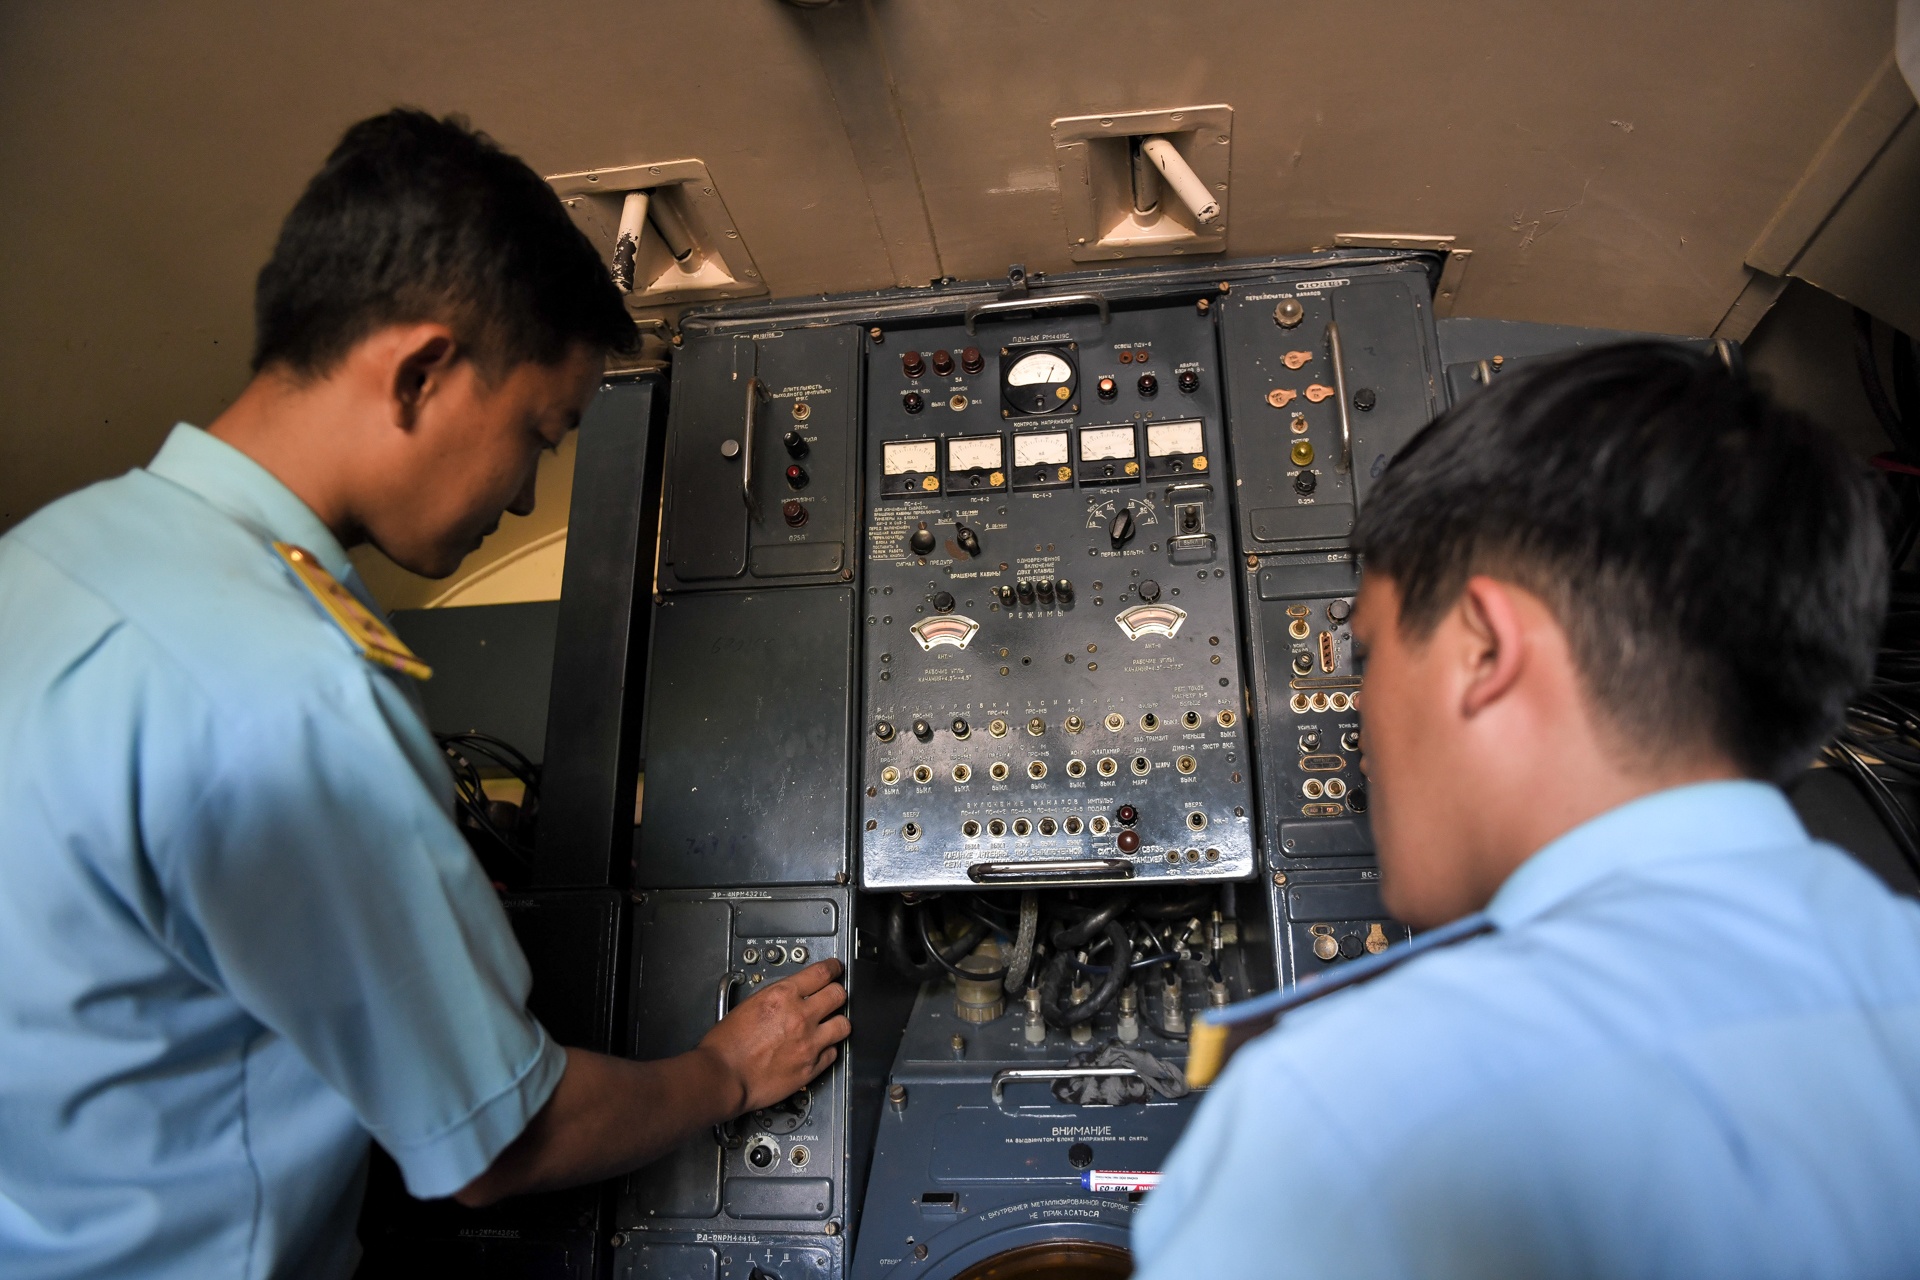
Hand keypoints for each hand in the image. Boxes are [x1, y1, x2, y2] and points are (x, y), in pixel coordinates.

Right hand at [697, 958, 849, 1114]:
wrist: (724, 1076)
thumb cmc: (727, 1045)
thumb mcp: (750, 1004)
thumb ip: (776, 998)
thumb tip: (792, 996)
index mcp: (782, 996)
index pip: (821, 973)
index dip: (833, 968)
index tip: (835, 969)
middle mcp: (800, 1017)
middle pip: (838, 995)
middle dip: (838, 993)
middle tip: (835, 996)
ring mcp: (809, 1043)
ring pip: (843, 1025)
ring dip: (838, 1022)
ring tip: (831, 1025)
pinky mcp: (811, 1067)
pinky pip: (833, 1053)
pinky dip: (828, 1049)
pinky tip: (819, 1048)